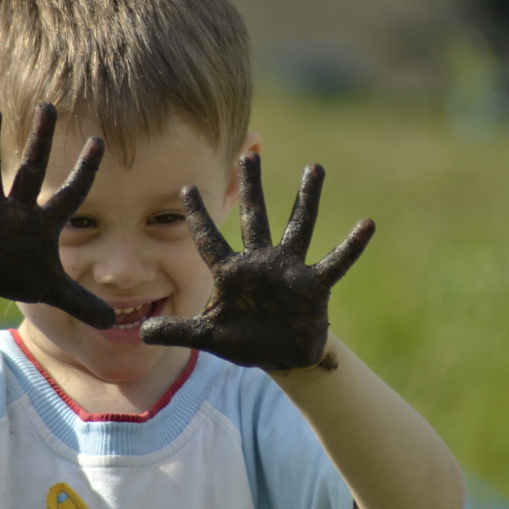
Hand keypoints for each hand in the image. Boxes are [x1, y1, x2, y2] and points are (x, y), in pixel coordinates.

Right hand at [0, 103, 115, 328]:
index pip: (72, 194)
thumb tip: (112, 321)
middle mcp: (18, 211)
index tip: (100, 141)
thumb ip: (82, 302)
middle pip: (32, 171)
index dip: (84, 170)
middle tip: (48, 106)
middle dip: (40, 141)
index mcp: (44, 223)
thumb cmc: (18, 275)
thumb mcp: (53, 291)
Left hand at [140, 155, 374, 369]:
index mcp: (231, 271)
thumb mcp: (208, 337)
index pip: (209, 239)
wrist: (280, 355)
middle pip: (255, 217)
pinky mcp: (314, 285)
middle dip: (251, 187)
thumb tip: (141, 332)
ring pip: (298, 226)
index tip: (185, 187)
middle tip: (248, 154)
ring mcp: (289, 270)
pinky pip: (335, 262)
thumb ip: (177, 331)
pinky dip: (351, 246)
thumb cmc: (244, 340)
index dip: (197, 216)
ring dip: (306, 198)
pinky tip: (367, 224)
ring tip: (313, 167)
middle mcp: (260, 262)